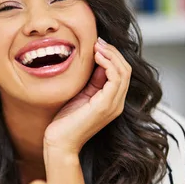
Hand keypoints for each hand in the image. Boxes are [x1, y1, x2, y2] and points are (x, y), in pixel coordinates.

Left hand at [44, 38, 131, 155]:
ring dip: (111, 55)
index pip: (121, 73)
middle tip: (98, 41)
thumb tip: (97, 61)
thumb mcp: (80, 95)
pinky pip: (115, 79)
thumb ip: (92, 81)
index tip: (97, 44)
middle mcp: (116, 104)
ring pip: (123, 72)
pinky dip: (108, 64)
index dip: (112, 56)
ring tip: (97, 46)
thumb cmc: (64, 121)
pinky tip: (96, 57)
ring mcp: (113, 106)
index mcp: (111, 101)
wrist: (59, 142)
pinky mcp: (105, 106)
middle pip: (125, 70)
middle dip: (113, 52)